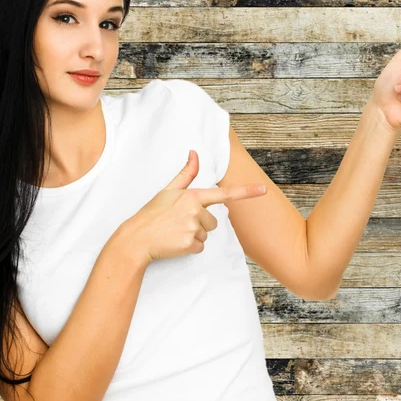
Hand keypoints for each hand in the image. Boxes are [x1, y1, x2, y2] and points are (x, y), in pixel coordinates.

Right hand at [121, 150, 266, 264]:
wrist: (137, 238)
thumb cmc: (152, 213)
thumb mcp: (168, 190)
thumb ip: (186, 174)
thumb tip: (194, 153)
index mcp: (192, 196)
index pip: (224, 193)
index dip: (246, 192)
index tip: (263, 190)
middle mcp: (195, 211)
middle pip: (214, 221)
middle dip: (200, 223)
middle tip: (179, 222)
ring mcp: (193, 228)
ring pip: (207, 234)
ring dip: (194, 235)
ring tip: (175, 232)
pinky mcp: (190, 244)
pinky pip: (200, 247)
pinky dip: (190, 247)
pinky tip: (175, 242)